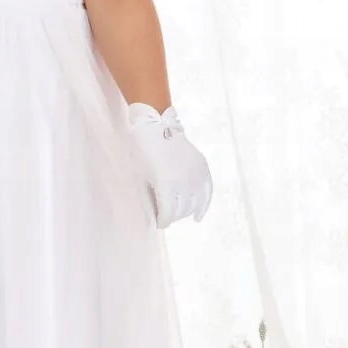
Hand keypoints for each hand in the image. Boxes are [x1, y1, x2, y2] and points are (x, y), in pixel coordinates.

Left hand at [126, 101, 212, 228]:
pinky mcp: (202, 167)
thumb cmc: (141, 151)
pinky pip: (207, 191)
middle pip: (181, 210)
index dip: (163, 221)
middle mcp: (184, 180)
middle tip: (165, 216)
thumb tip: (155, 217)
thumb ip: (149, 198)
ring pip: (194, 203)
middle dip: (172, 216)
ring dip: (185, 211)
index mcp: (166, 183)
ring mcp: (195, 173)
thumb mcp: (140, 176)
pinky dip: (204, 205)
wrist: (154, 125)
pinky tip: (197, 216)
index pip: (169, 213)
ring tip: (177, 213)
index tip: (159, 223)